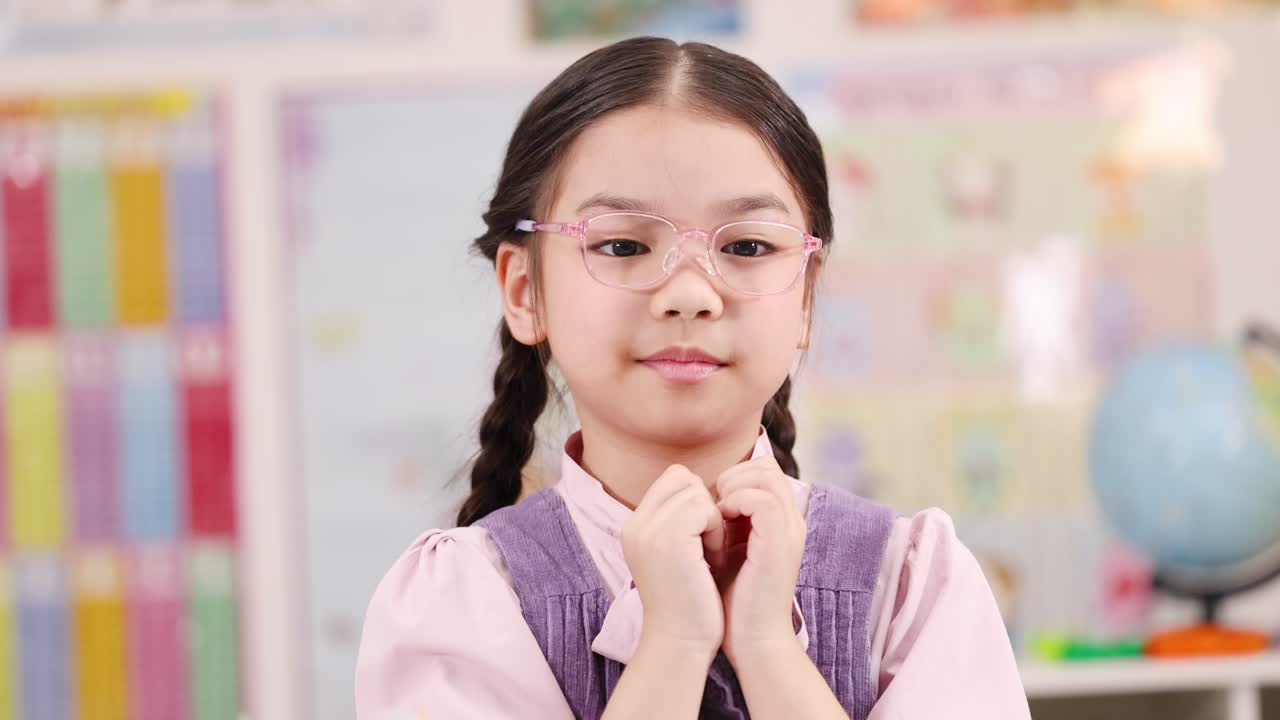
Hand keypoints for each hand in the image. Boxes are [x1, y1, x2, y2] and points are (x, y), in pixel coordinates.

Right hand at [621, 464, 725, 660]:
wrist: (680, 643)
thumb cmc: (688, 603)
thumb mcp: (677, 554)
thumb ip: (679, 521)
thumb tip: (703, 490)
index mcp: (634, 527)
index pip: (672, 479)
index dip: (696, 499)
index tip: (703, 535)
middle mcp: (634, 525)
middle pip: (682, 477)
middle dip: (704, 505)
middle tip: (707, 545)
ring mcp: (648, 531)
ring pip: (695, 491)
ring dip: (712, 520)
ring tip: (710, 555)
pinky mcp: (668, 540)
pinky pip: (704, 508)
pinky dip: (716, 531)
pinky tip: (712, 560)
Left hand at [713, 455, 806, 665]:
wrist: (752, 640)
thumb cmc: (733, 600)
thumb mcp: (726, 549)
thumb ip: (722, 521)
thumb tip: (698, 495)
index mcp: (780, 521)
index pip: (763, 470)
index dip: (735, 476)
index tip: (711, 501)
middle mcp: (790, 521)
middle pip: (767, 466)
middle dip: (734, 475)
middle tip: (712, 502)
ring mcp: (789, 530)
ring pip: (766, 475)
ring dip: (733, 486)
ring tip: (716, 511)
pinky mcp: (780, 543)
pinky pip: (762, 500)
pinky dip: (737, 502)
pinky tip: (720, 521)